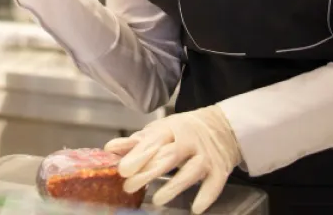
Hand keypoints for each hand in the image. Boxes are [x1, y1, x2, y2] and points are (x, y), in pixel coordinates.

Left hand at [105, 106, 241, 213]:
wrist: (222, 126)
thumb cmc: (183, 131)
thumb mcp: (159, 131)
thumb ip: (135, 142)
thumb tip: (110, 149)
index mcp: (171, 129)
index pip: (153, 141)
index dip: (137, 155)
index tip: (122, 169)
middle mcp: (189, 141)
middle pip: (169, 156)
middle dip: (149, 171)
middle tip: (130, 186)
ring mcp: (206, 155)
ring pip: (191, 170)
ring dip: (175, 185)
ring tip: (158, 199)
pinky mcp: (219, 170)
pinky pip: (214, 183)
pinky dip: (206, 196)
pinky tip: (196, 208)